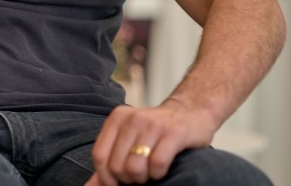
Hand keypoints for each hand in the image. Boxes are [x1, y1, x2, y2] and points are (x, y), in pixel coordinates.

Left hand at [85, 100, 215, 185]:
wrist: (191, 111)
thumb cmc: (157, 131)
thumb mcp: (129, 138)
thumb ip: (109, 160)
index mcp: (117, 118)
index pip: (99, 156)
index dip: (106, 177)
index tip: (117, 183)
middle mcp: (133, 119)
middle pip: (116, 166)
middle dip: (127, 179)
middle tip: (139, 176)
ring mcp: (153, 125)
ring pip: (135, 168)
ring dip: (143, 179)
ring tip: (149, 173)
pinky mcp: (174, 133)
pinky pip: (158, 164)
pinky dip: (158, 174)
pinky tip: (161, 170)